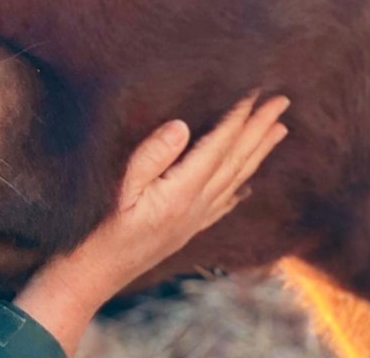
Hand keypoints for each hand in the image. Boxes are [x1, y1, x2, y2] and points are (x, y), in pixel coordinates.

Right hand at [12, 92, 289, 354]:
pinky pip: (222, 204)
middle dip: (260, 129)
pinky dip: (239, 187)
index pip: (218, 146)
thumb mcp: (116, 188)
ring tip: (279, 130)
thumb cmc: (94, 232)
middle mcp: (194, 208)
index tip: (256, 89)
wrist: (86, 280)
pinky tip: (248, 184)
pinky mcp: (182, 232)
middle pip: (236, 161)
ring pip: (235, 180)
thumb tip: (182, 126)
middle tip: (283, 101)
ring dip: (257, 153)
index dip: (238, 117)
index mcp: (180, 193)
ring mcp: (191, 222)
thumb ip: (151, 157)